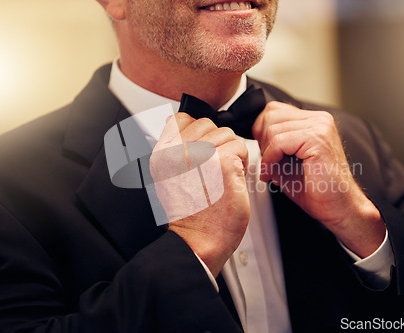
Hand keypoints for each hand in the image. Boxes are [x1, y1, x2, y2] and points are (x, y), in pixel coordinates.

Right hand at [151, 113, 249, 276]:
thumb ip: (173, 149)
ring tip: (221, 177)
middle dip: (217, 145)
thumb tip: (177, 121)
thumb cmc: (189, 215)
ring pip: (227, 134)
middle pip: (209, 124)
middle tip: (212, 172)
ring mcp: (200, 155)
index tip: (202, 154)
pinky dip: (241, 163)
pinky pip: (240, 147)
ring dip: (231, 154)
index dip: (200, 133)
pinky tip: (230, 181)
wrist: (198, 242)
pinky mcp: (221, 163)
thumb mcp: (168, 177)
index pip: (183, 119)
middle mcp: (178, 151)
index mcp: (163, 153)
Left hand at [252, 102, 384, 256]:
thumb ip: (273, 144)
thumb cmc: (317, 189)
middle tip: (267, 163)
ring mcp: (320, 126)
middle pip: (271, 115)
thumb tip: (253, 135)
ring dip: (265, 153)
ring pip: (273, 128)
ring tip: (271, 171)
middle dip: (261, 141)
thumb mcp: (288, 161)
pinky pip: (279, 142)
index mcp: (314, 120)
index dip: (261, 130)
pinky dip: (269, 159)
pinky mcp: (317, 139)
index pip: (274, 109)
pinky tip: (271, 174)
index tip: (262, 152)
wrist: (338, 208)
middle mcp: (319, 119)